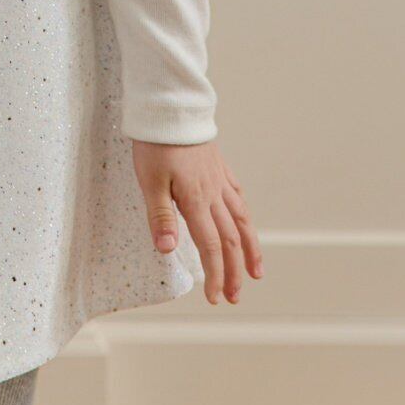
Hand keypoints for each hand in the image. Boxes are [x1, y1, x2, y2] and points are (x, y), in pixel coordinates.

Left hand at [131, 137, 262, 305]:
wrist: (171, 107)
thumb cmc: (156, 143)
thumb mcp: (149, 180)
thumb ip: (160, 216)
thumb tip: (168, 250)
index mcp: (196, 200)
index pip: (211, 246)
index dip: (215, 275)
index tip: (214, 297)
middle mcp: (213, 193)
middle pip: (231, 240)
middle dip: (234, 271)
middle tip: (234, 297)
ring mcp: (219, 179)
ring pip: (241, 220)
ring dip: (249, 249)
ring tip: (255, 272)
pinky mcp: (218, 166)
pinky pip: (237, 195)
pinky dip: (243, 214)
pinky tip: (244, 223)